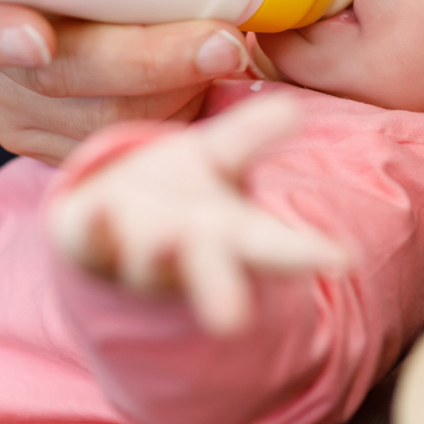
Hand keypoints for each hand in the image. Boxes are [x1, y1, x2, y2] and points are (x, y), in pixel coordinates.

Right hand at [0, 0, 254, 164]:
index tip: (40, 36)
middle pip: (48, 77)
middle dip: (137, 64)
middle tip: (218, 38)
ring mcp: (20, 106)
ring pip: (89, 119)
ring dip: (165, 93)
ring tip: (230, 53)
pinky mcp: (60, 143)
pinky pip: (109, 146)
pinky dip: (163, 124)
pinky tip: (205, 102)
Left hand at [48, 95, 349, 333]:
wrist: (101, 221)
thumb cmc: (175, 193)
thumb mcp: (217, 161)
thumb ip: (250, 136)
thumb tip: (293, 107)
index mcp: (228, 235)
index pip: (272, 245)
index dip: (305, 254)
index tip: (338, 260)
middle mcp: (184, 253)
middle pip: (210, 270)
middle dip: (222, 290)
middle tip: (234, 316)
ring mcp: (132, 251)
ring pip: (150, 261)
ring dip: (159, 255)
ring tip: (169, 240)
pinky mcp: (86, 240)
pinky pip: (89, 237)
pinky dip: (96, 227)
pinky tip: (100, 211)